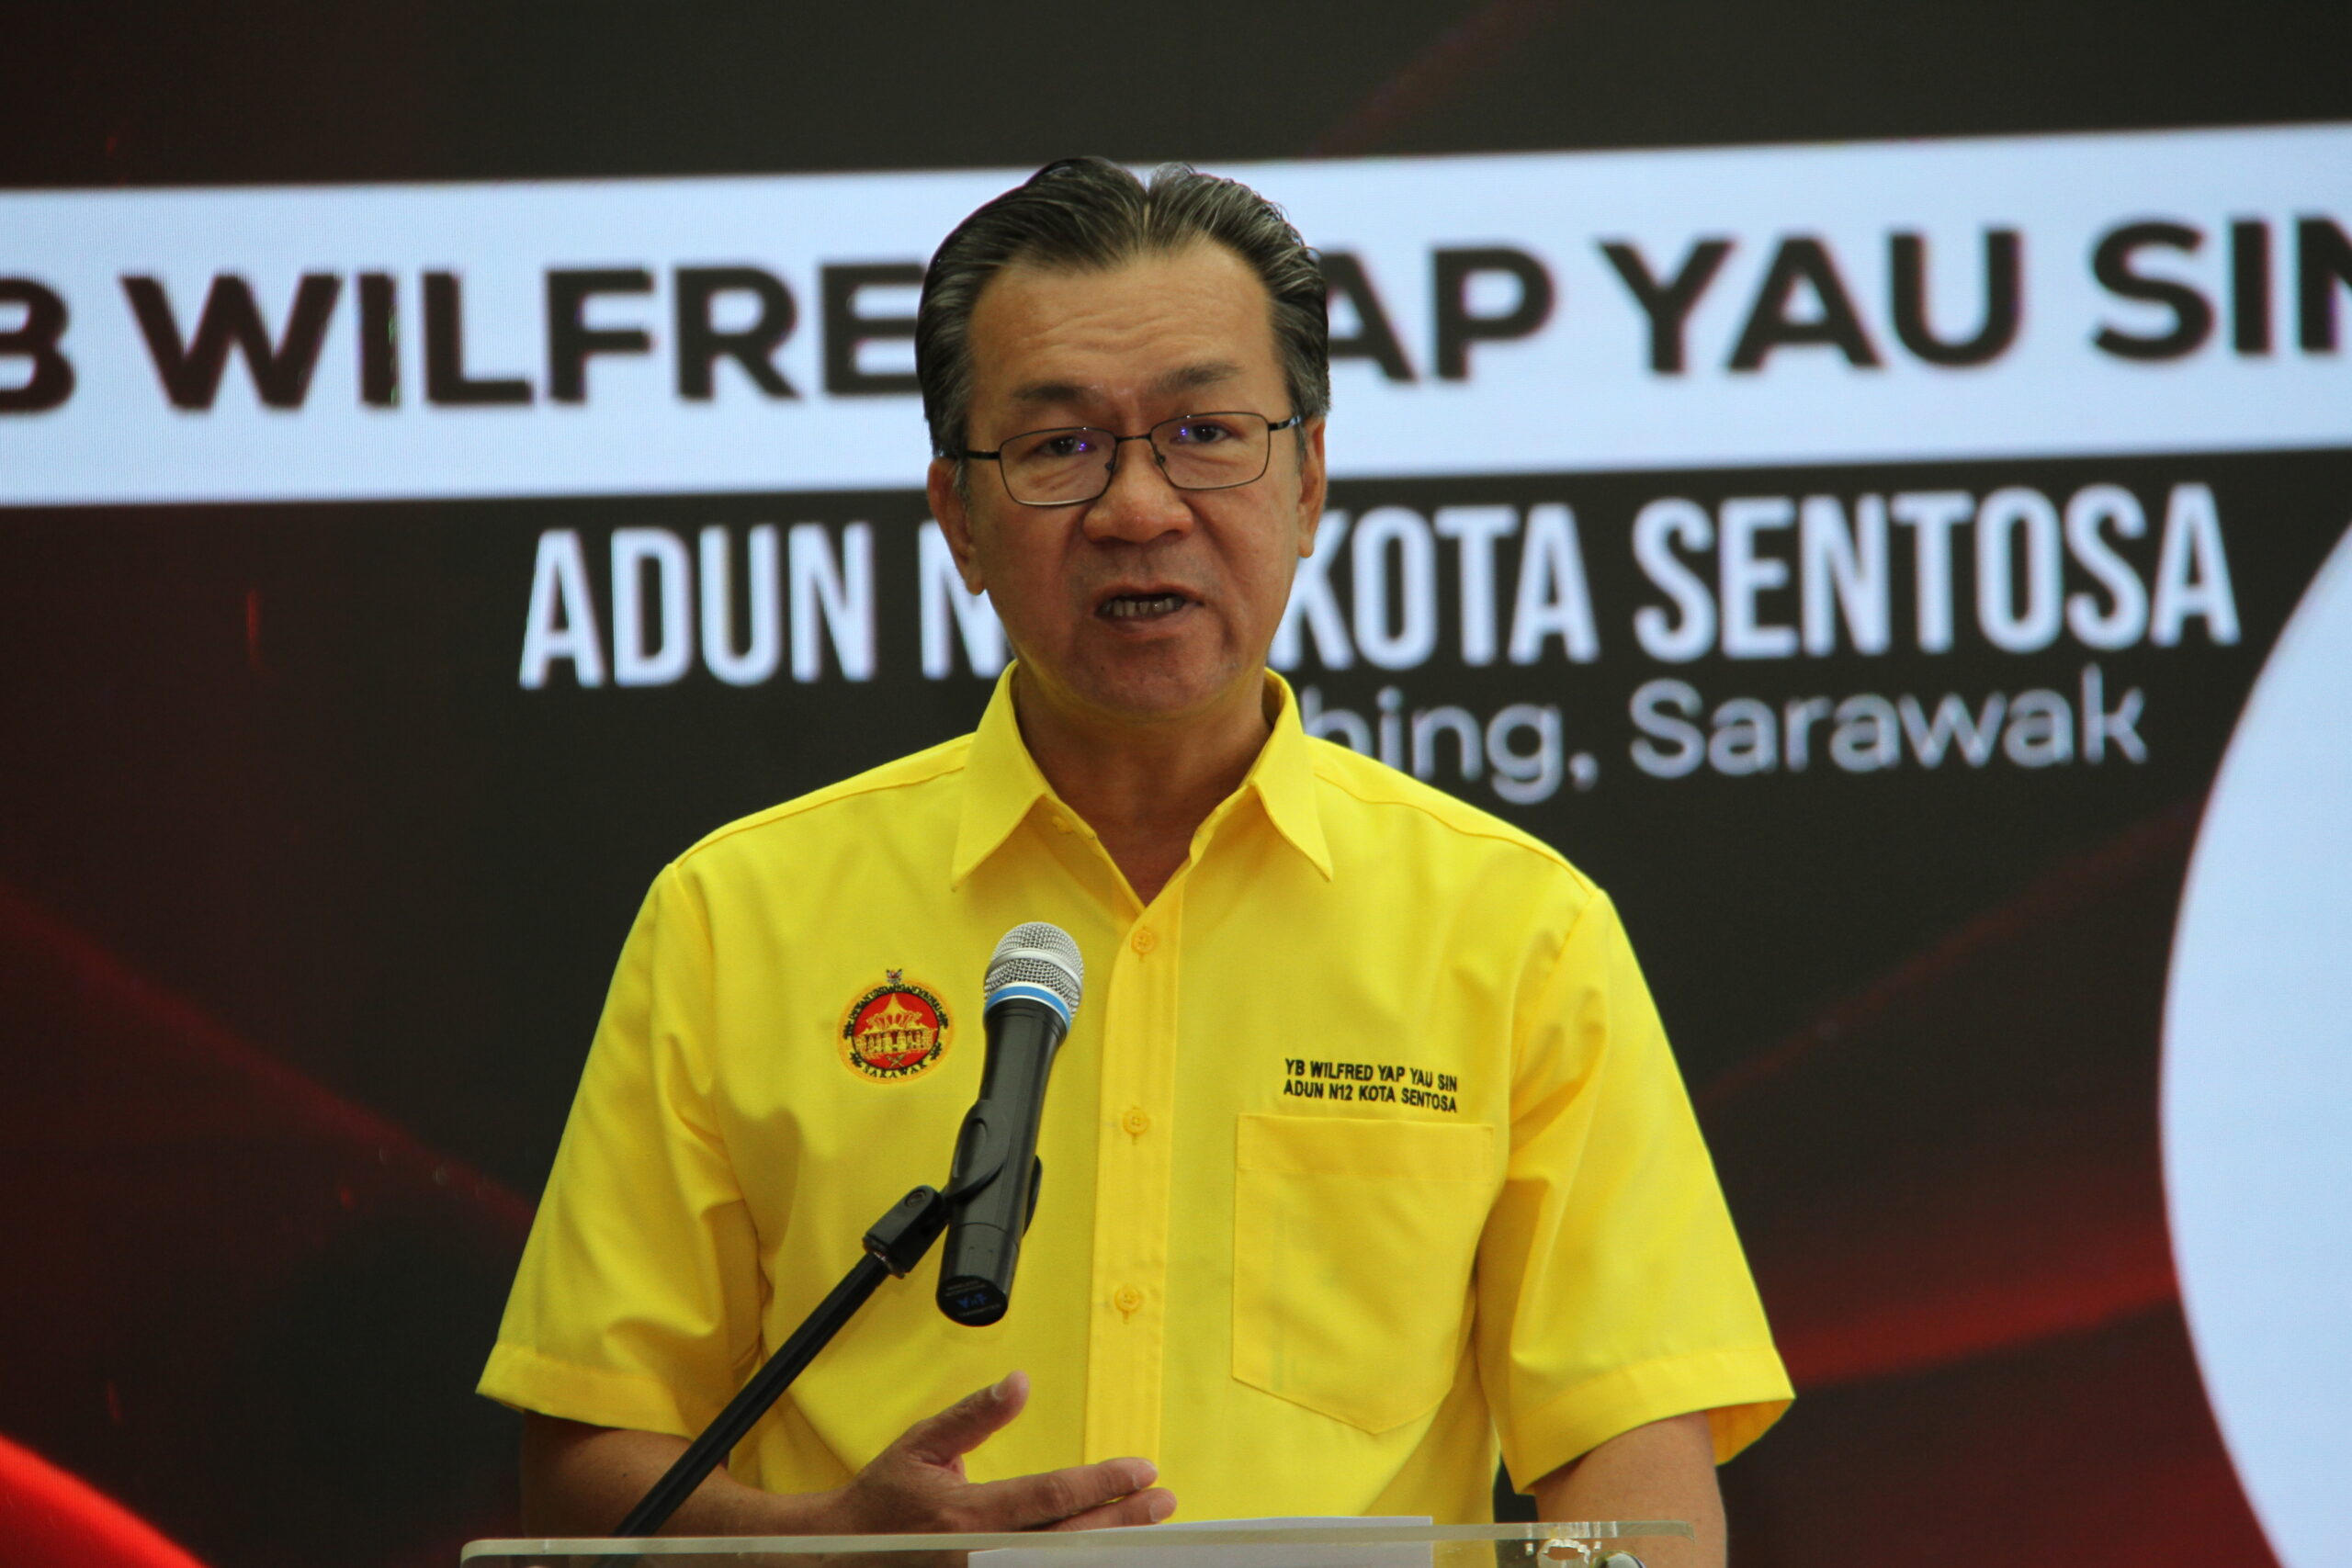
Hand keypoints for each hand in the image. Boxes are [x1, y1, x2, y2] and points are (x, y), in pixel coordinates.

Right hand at [829, 1371, 1175, 1532]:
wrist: (840, 1553)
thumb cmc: (882, 1499)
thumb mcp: (921, 1444)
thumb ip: (973, 1416)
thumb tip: (1018, 1384)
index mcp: (966, 1514)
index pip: (1050, 1496)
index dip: (1102, 1484)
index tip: (1141, 1470)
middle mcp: (979, 1554)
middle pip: (1068, 1540)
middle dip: (1122, 1520)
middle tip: (1162, 1501)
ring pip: (1058, 1566)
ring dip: (1106, 1549)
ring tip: (1145, 1529)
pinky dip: (1073, 1565)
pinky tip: (1101, 1554)